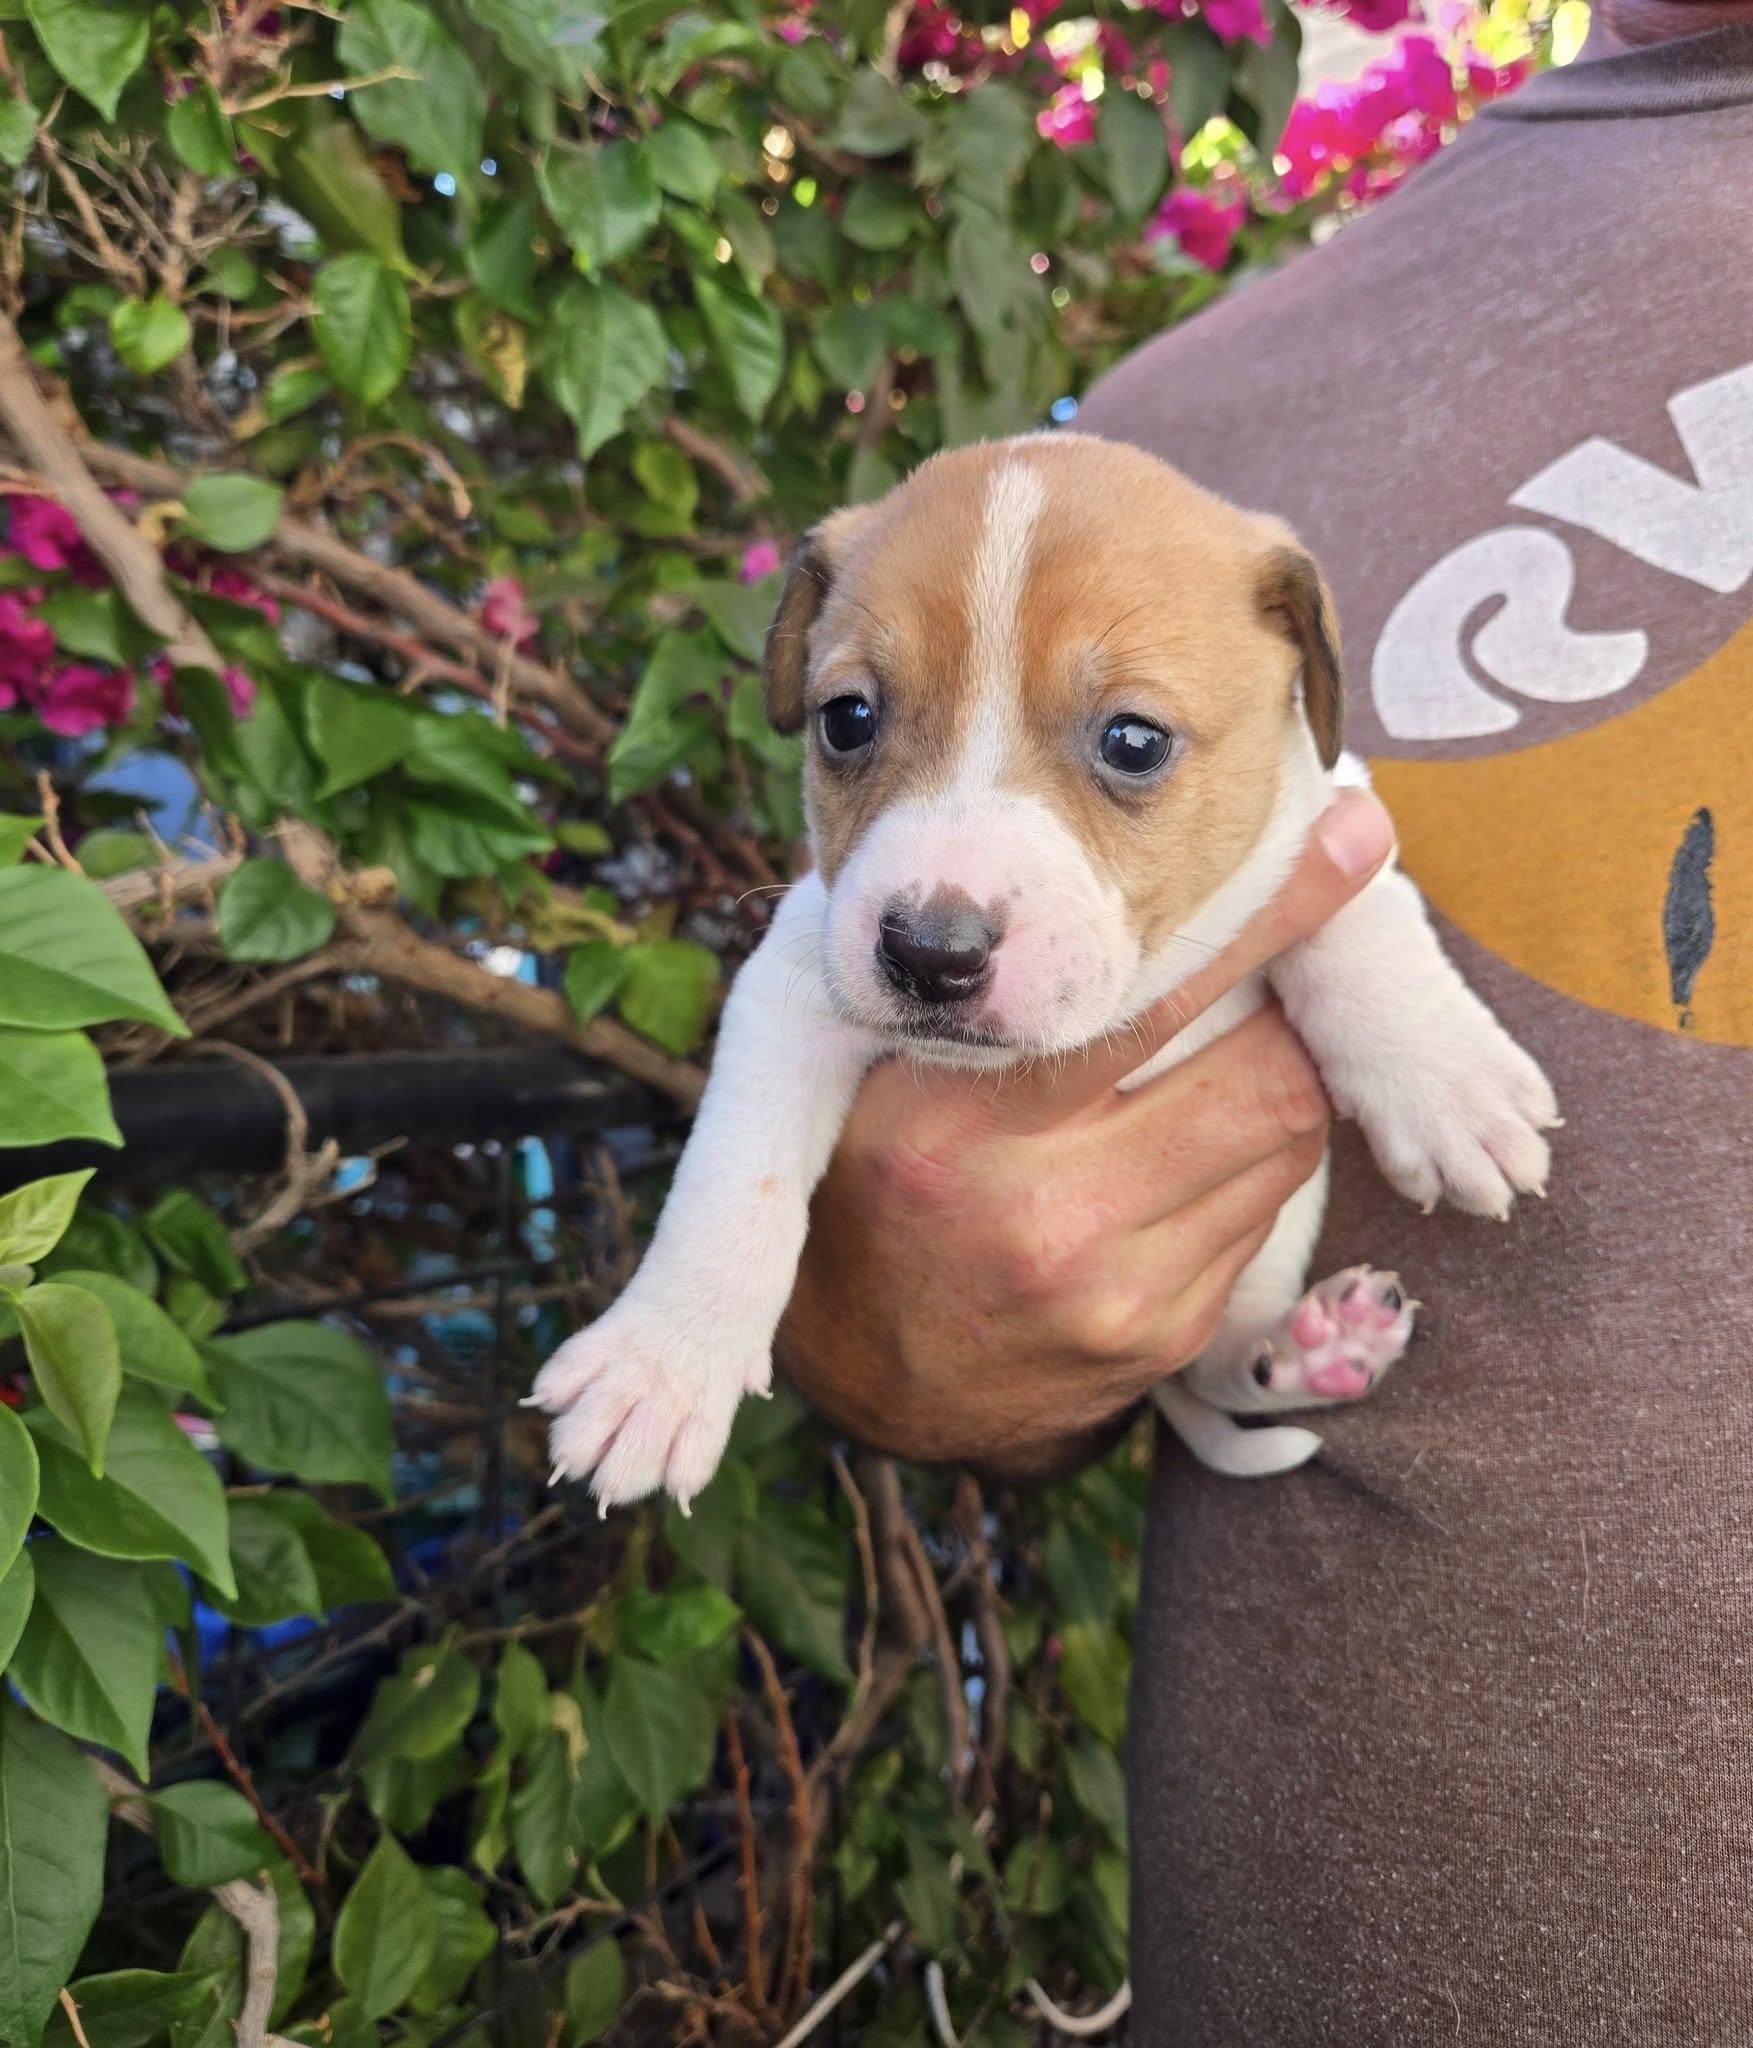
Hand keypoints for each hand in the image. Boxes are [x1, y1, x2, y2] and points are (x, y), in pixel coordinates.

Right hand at [774, 791, 1397, 1477]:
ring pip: (1281, 1148)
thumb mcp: (883, 1076)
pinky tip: (1191, 1154)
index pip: (1149, 1001)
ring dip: (1277, 1088)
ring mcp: (1114, 1291)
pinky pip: (1260, 1218)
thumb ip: (980, 996)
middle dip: (1293, 1018)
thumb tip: (1107, 890)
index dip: (1266, 920)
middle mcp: (1043, 1216)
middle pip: (1263, 1081)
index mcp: (954, 1127)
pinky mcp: (1164, 1339)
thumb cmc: (874, 1182)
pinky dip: (1247, 1167)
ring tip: (1232, 1059)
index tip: (1348, 841)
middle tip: (1282, 974)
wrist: (866, 1372)